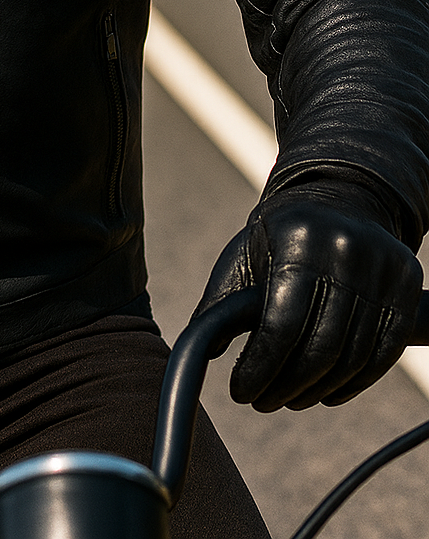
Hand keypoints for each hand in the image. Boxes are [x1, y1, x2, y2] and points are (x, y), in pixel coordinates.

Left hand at [197, 186, 422, 411]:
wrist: (339, 204)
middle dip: (286, 386)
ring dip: (316, 391)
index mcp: (298, 237)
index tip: (240, 391)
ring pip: (352, 357)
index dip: (260, 367)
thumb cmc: (280, 238)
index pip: (281, 323)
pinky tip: (325, 393)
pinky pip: (384, 354)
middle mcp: (345, 249)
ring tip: (289, 399)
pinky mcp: (407, 286)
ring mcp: (382, 267)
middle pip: (320, 347)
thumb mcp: (243, 256)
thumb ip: (220, 303)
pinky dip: (353, 383)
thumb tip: (199, 350)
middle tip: (263, 402)